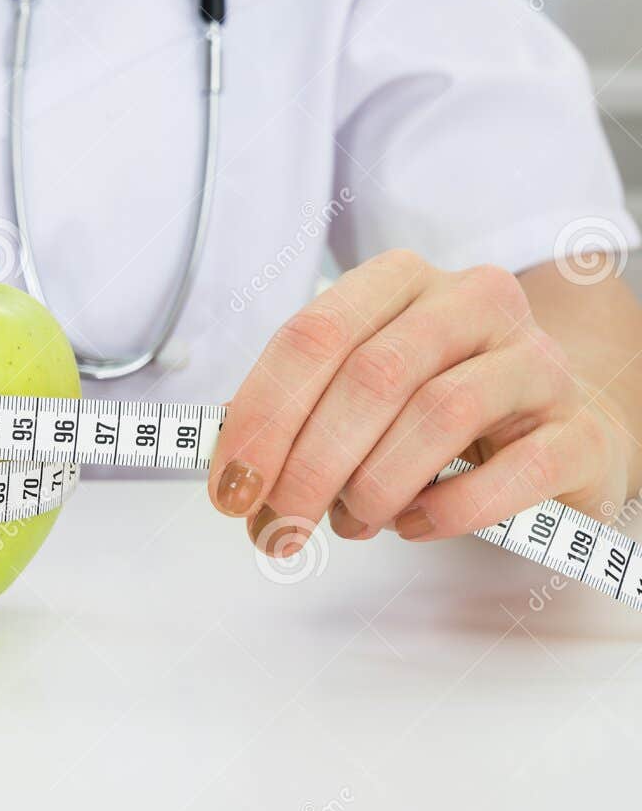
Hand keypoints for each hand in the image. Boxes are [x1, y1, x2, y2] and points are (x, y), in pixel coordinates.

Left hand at [207, 250, 633, 555]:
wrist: (553, 431)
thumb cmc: (431, 413)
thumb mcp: (356, 393)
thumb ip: (294, 414)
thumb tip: (230, 470)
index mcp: (399, 281)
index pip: (311, 336)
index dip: (260, 418)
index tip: (230, 491)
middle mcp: (472, 302)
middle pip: (370, 376)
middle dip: (308, 466)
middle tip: (279, 528)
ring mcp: (536, 361)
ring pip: (438, 414)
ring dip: (374, 486)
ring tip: (351, 523)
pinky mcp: (580, 429)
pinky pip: (514, 470)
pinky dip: (448, 509)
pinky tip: (412, 525)